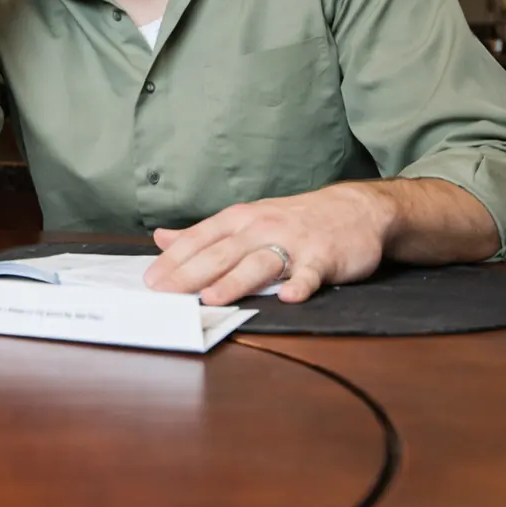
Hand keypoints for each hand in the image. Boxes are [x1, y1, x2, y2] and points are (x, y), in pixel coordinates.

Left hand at [142, 184, 393, 305]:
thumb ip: (203, 234)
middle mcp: (261, 228)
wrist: (354, 208)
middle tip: (166, 295)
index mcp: (239, 219)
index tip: (151, 280)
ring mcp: (293, 242)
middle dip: (190, 274)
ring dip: (235, 280)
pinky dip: (300, 285)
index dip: (174, 260)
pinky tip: (288, 297)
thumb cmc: (292, 218)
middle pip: (221, 253)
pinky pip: (310, 273)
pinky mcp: (324, 258)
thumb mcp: (245, 219)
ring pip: (259, 262)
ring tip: (212, 298)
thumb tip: (161, 239)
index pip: (200, 239)